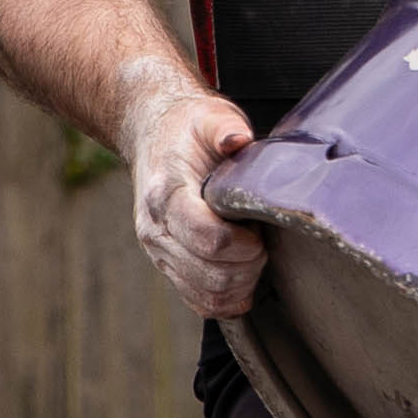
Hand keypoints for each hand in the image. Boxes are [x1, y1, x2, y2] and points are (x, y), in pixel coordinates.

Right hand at [121, 64, 266, 317]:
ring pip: (206, 295)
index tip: (260, 230)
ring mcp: (159, 250)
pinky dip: (226, 300)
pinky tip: (244, 278)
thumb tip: (237, 139)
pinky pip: (198, 301)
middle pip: (210, 274)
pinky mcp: (166, 264)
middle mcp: (156, 229)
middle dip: (248, 266)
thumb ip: (225, 127)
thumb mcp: (209, 116)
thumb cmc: (189, 129)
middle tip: (264, 243)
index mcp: (167, 195)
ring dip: (241, 285)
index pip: (209, 239)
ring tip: (255, 257)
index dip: (245, 245)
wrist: (153, 135)